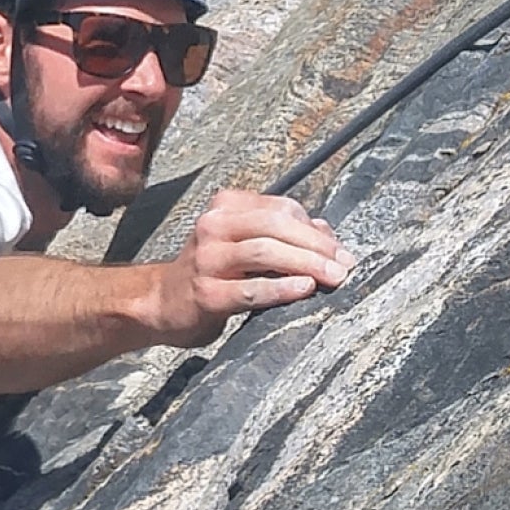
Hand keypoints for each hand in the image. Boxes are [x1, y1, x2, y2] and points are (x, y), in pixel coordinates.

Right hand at [143, 190, 353, 346]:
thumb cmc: (214, 272)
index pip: (282, 209)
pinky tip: (304, 289)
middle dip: (317, 246)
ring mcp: (207, 258)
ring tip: (334, 279)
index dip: (317, 230)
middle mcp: (213, 225)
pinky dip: (281, 288)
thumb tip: (329, 237)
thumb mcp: (245, 244)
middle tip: (345, 267)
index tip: (342, 253)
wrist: (164, 302)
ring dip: (306, 264)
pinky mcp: (206, 292)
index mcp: (226, 207)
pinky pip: (250, 289)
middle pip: (276, 225)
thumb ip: (284, 236)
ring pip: (265, 252)